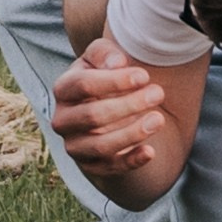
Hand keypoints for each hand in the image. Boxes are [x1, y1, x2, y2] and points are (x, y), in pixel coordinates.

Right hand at [50, 33, 167, 179]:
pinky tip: (150, 151)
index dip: (115, 81)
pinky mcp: (91, 165)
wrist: (103, 111)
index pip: (83, 85)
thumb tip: (117, 63)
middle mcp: (63, 120)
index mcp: (63, 90)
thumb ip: (105, 53)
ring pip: (101, 145)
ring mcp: (75, 145)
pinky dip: (131, 161)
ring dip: (132, 133)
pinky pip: (110, 167)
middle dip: (129, 105)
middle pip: (93, 115)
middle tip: (158, 94)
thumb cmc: (103, 78)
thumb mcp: (101, 58)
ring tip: (158, 119)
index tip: (144, 76)